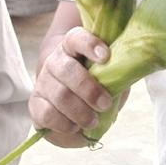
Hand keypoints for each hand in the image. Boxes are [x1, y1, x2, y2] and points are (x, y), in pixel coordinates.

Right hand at [30, 27, 114, 146]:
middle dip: (89, 89)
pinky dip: (64, 124)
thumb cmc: (93, 82)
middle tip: (105, 104)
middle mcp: (54, 60)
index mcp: (72, 46)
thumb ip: (115, 72)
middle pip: (67, 70)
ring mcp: (43, 82)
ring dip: (79, 111)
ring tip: (93, 121)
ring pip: (59, 95)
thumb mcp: (107, 73)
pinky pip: (47, 114)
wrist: (66, 97)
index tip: (106, 56)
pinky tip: (75, 127)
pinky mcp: (35, 104)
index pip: (76, 38)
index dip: (90, 44)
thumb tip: (130, 73)